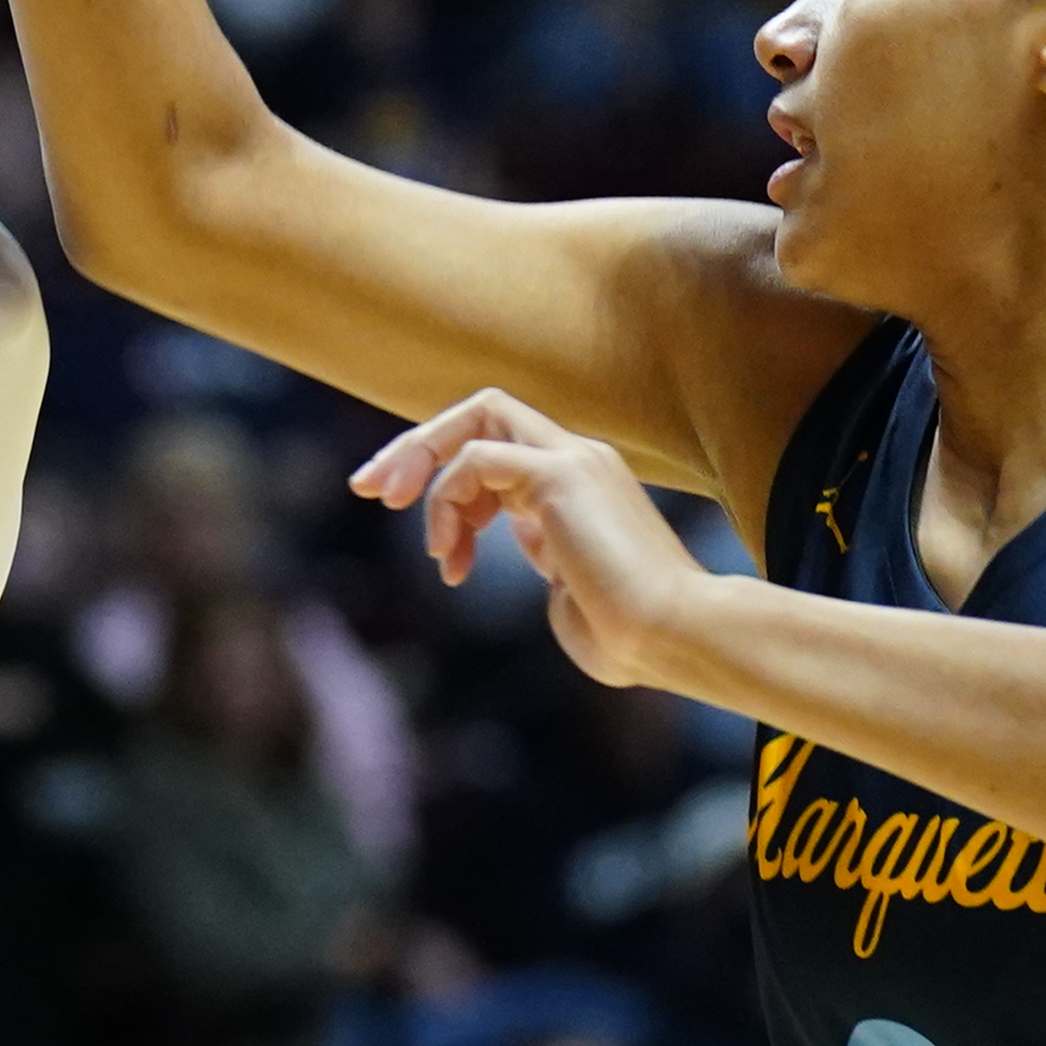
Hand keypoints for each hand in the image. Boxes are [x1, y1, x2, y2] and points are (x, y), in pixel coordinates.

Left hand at [353, 389, 711, 688]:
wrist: (678, 637)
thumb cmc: (632, 638)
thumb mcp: (575, 593)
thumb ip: (552, 567)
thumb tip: (537, 564)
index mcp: (581, 486)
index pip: (501, 442)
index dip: (443, 466)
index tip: (397, 504)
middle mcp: (579, 459)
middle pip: (484, 407)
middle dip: (416, 443)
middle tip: (367, 488)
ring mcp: (572, 460)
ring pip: (477, 418)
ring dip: (428, 475)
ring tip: (435, 553)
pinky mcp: (560, 475)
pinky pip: (478, 457)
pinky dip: (448, 500)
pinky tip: (451, 556)